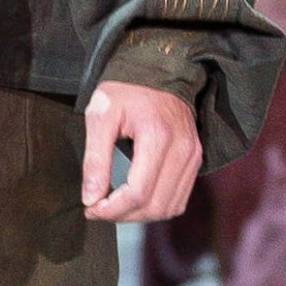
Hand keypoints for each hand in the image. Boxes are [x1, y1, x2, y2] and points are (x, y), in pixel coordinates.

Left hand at [81, 80, 201, 222]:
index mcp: (158, 137)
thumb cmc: (126, 89)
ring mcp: (193, 156)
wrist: (158, 70)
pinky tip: (135, 199)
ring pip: (170, 207)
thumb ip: (95, 158)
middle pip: (156, 205)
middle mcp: (183, 150)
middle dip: (123, 215)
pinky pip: (179, 198)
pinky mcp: (195, 160)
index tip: (91, 207)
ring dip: (140, 215)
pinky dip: (156, 206)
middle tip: (98, 209)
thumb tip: (91, 198)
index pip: (138, 192)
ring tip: (115, 206)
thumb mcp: (100, 115)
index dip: (112, 209)